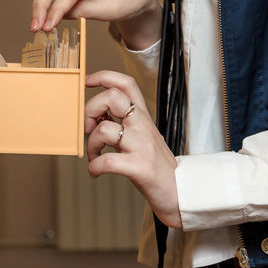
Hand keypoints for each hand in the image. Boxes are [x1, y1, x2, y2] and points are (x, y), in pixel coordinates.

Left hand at [84, 70, 181, 228]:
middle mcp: (143, 126)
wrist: (180, 192)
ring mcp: (142, 146)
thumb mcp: (142, 137)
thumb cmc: (156, 165)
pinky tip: (96, 171)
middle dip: (90, 108)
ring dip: (91, 144)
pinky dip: (94, 166)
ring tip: (94, 155)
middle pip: (112, 97)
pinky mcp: (140, 167)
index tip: (87, 81)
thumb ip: (123, 123)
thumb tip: (96, 115)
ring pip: (104, 129)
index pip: (127, 83)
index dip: (104, 76)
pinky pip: (107, 161)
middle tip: (88, 127)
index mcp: (143, 117)